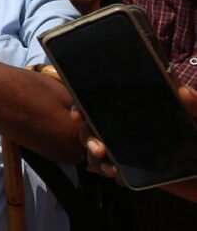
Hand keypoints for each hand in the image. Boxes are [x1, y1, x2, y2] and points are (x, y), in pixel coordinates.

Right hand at [71, 85, 196, 181]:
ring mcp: (128, 144)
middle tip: (97, 146)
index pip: (109, 94)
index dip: (87, 99)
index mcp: (143, 103)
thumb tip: (183, 91)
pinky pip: (108, 165)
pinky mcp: (131, 166)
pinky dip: (105, 168)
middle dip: (87, 132)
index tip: (80, 112)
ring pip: (97, 143)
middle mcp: (130, 121)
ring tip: (106, 163)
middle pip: (95, 120)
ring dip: (93, 151)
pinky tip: (115, 172)